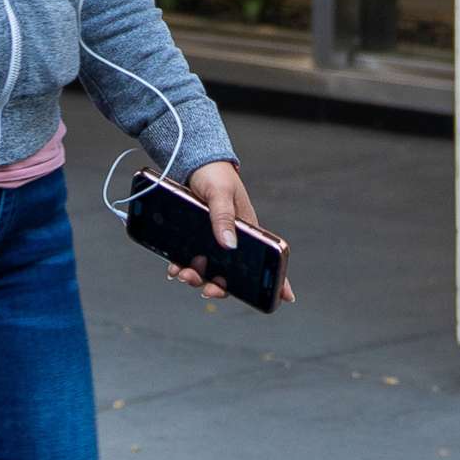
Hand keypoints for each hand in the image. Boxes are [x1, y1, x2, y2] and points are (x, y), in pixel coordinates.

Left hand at [167, 160, 295, 305]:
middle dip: (219, 286)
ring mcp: (213, 241)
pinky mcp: (195, 239)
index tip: (285, 298)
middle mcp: (232, 240)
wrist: (192, 162)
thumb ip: (223, 217)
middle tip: (206, 288)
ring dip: (196, 278)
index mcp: (247, 230)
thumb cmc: (215, 174)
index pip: (266, 258)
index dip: (279, 279)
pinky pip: (189, 261)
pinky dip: (181, 268)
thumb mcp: (221, 193)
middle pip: (232, 274)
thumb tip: (229, 245)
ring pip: (208, 271)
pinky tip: (173, 268)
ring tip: (183, 273)